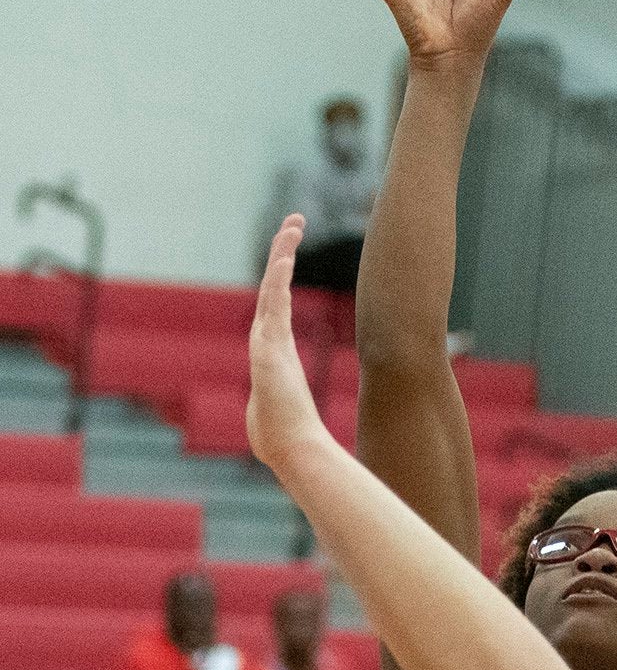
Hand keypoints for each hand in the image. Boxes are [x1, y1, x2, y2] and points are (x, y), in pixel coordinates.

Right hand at [248, 218, 325, 473]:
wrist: (291, 448)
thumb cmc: (291, 434)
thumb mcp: (292, 409)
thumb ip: (290, 401)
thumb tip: (295, 409)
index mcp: (276, 348)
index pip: (278, 301)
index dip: (282, 273)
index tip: (290, 249)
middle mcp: (268, 340)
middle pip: (272, 286)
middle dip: (282, 251)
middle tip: (295, 221)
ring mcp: (267, 344)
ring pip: (272, 290)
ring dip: (282, 257)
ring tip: (293, 228)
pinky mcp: (269, 350)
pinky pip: (274, 308)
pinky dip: (277, 282)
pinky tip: (285, 260)